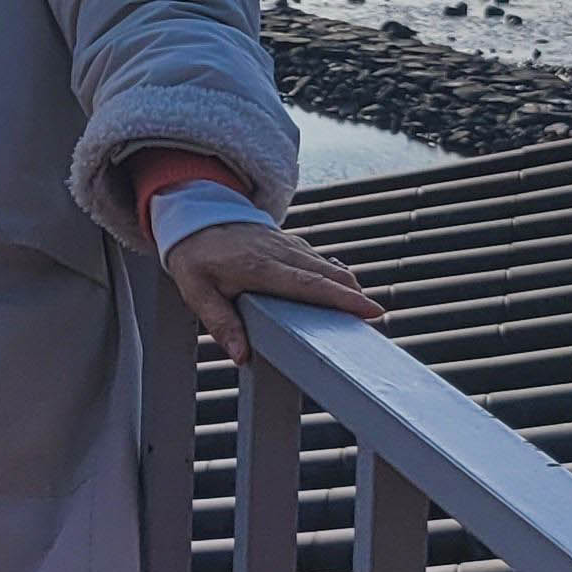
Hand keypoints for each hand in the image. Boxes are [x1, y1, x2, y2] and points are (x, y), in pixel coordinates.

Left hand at [164, 220, 382, 366]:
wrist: (196, 216)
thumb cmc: (196, 256)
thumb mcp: (197, 291)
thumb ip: (221, 323)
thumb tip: (242, 355)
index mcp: (261, 268)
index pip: (310, 286)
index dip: (342, 299)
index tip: (369, 311)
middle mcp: (282, 254)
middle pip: (329, 276)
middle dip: (355, 296)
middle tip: (376, 319)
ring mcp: (289, 246)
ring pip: (329, 267)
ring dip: (348, 288)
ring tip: (364, 312)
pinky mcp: (292, 245)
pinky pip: (320, 262)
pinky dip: (335, 277)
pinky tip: (343, 293)